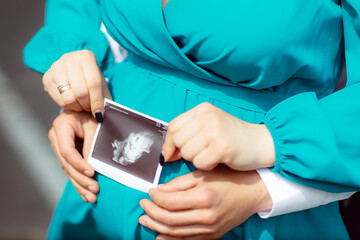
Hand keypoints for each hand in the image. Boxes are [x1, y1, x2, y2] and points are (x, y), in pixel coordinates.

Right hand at [43, 50, 110, 118]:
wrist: (77, 72)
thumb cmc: (92, 80)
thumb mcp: (102, 86)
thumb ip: (104, 99)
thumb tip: (100, 115)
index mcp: (87, 57)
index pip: (94, 83)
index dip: (97, 101)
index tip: (99, 113)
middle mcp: (69, 59)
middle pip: (81, 92)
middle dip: (87, 105)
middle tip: (90, 108)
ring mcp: (56, 67)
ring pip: (69, 98)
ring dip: (78, 107)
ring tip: (82, 104)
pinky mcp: (47, 78)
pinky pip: (59, 101)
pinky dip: (68, 106)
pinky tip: (73, 102)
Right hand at [48, 110, 98, 202]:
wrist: (86, 110)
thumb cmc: (92, 115)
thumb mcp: (94, 126)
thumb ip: (91, 145)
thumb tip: (93, 167)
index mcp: (61, 127)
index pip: (67, 151)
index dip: (79, 164)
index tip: (92, 173)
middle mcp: (55, 138)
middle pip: (66, 163)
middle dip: (80, 179)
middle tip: (94, 190)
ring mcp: (58, 147)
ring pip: (67, 170)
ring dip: (80, 185)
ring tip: (92, 197)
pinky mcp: (64, 155)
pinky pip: (70, 171)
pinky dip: (79, 183)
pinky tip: (86, 195)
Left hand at [139, 166, 271, 238]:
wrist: (252, 193)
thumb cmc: (228, 178)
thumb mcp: (204, 173)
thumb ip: (180, 183)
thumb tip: (159, 190)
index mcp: (203, 197)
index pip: (170, 202)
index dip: (155, 197)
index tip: (149, 191)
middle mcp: (206, 216)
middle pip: (170, 219)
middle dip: (151, 212)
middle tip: (142, 205)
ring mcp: (210, 228)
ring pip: (176, 232)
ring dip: (156, 226)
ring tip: (144, 220)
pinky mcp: (213, 235)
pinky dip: (170, 239)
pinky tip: (159, 235)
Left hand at [162, 102, 274, 170]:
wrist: (261, 143)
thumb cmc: (232, 138)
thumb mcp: (209, 127)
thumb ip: (188, 134)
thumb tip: (164, 153)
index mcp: (202, 109)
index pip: (173, 126)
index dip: (169, 143)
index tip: (170, 154)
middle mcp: (207, 116)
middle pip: (178, 140)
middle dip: (184, 152)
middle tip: (200, 154)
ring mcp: (214, 130)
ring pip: (187, 153)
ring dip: (197, 160)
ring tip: (211, 155)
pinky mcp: (221, 147)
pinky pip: (199, 163)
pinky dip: (206, 166)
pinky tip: (217, 160)